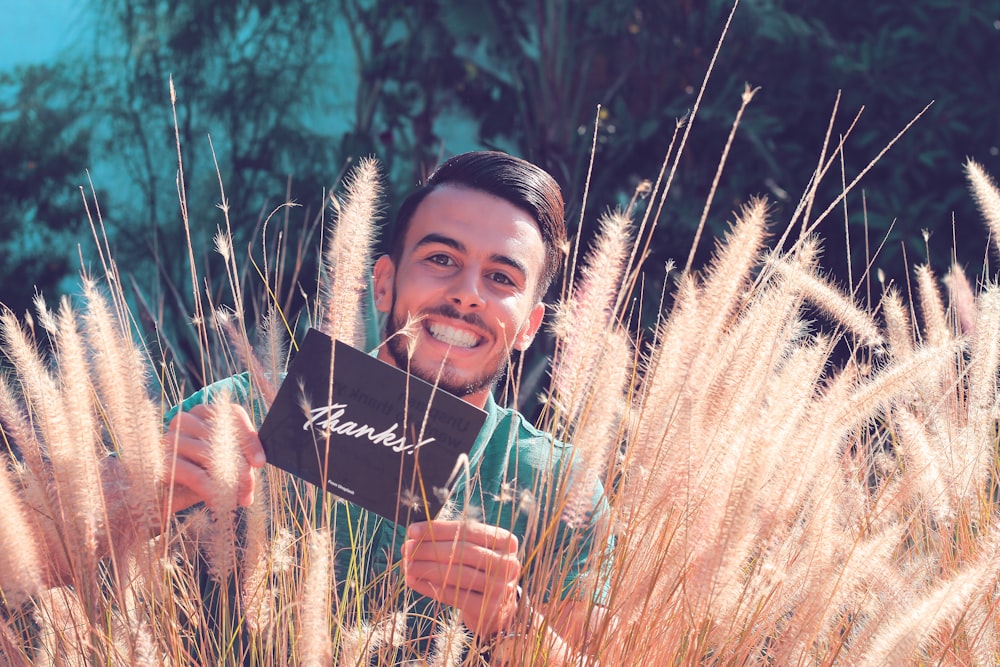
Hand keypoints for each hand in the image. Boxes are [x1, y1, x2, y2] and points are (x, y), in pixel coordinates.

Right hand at [163, 403, 265, 513]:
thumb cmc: (199, 474)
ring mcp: (170, 438)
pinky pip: (194, 474)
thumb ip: (240, 458)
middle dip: (241, 467)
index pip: (232, 414)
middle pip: (222, 437)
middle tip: (249, 489)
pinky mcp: (161, 461)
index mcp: (204, 413)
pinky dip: (211, 489)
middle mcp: (185, 420)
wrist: (166, 494)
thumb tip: (257, 462)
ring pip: (209, 454)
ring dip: (228, 480)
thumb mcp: (224, 464)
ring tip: (237, 498)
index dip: (249, 440)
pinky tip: (219, 501)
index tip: (260, 463)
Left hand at [402, 519, 521, 635]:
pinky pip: (452, 596)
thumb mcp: (475, 550)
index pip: (467, 530)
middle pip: (462, 551)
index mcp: (505, 540)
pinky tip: (414, 581)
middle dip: (429, 549)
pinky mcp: (487, 609)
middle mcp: (508, 563)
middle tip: (406, 549)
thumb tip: (414, 535)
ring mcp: (500, 587)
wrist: (499, 609)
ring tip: (407, 566)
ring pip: (456, 574)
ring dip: (426, 568)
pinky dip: (429, 587)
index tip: (412, 530)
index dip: (438, 529)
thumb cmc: (480, 570)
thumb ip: (451, 539)